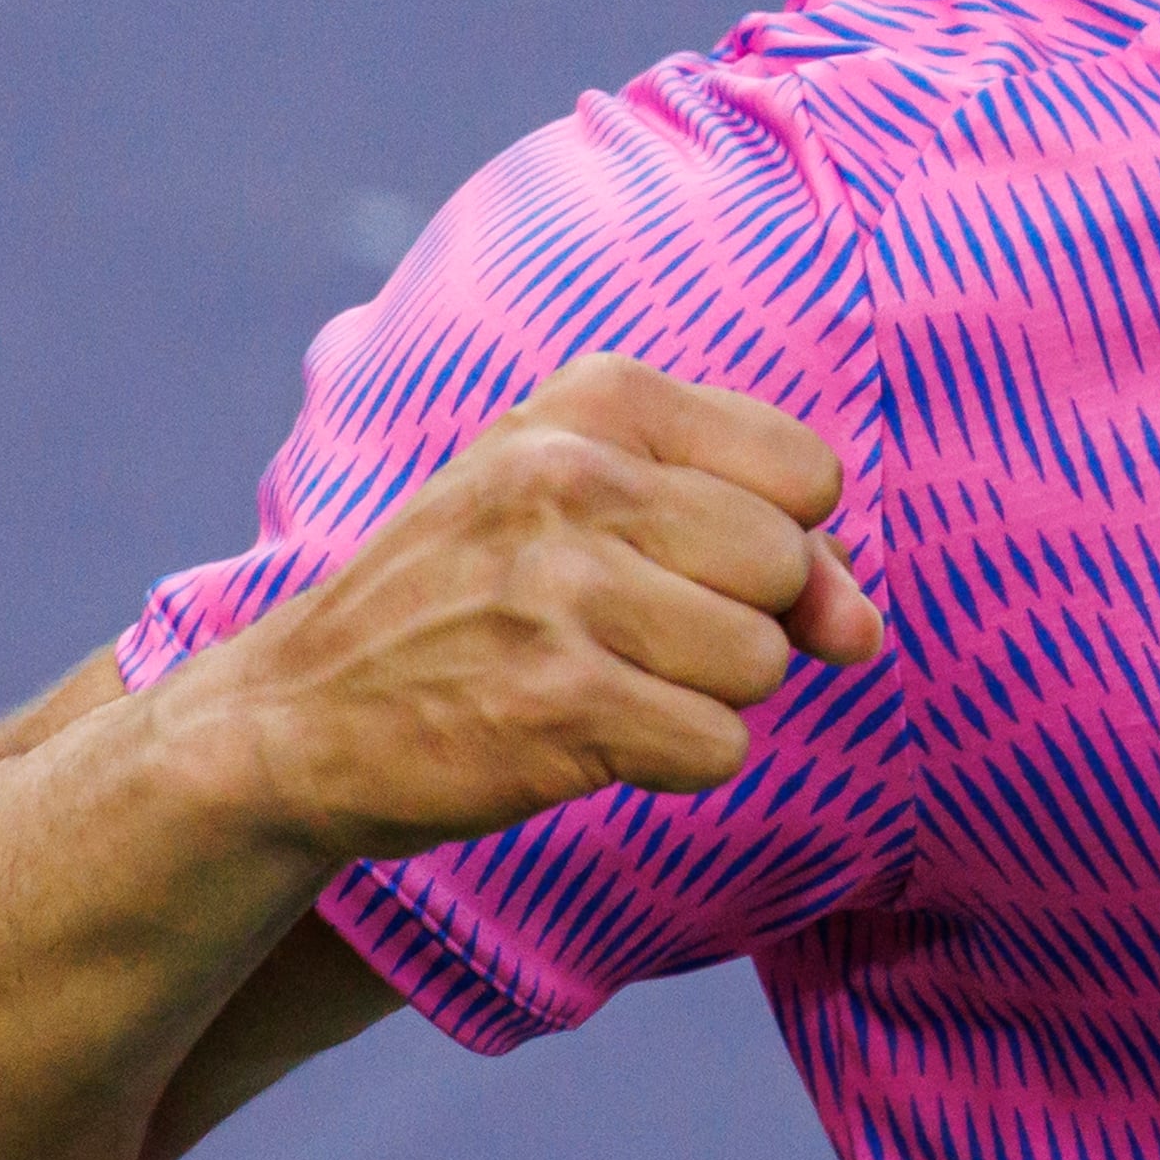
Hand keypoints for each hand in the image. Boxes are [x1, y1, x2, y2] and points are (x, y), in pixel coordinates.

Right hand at [159, 353, 886, 865]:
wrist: (293, 720)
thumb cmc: (475, 604)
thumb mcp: (594, 513)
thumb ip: (764, 541)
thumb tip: (866, 631)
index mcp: (596, 398)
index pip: (808, 471)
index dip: (774, 541)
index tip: (682, 564)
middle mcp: (573, 475)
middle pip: (789, 567)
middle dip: (739, 623)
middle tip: (628, 634)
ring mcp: (559, 589)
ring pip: (762, 662)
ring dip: (701, 697)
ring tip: (599, 681)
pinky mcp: (553, 704)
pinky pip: (718, 746)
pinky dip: (670, 761)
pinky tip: (582, 739)